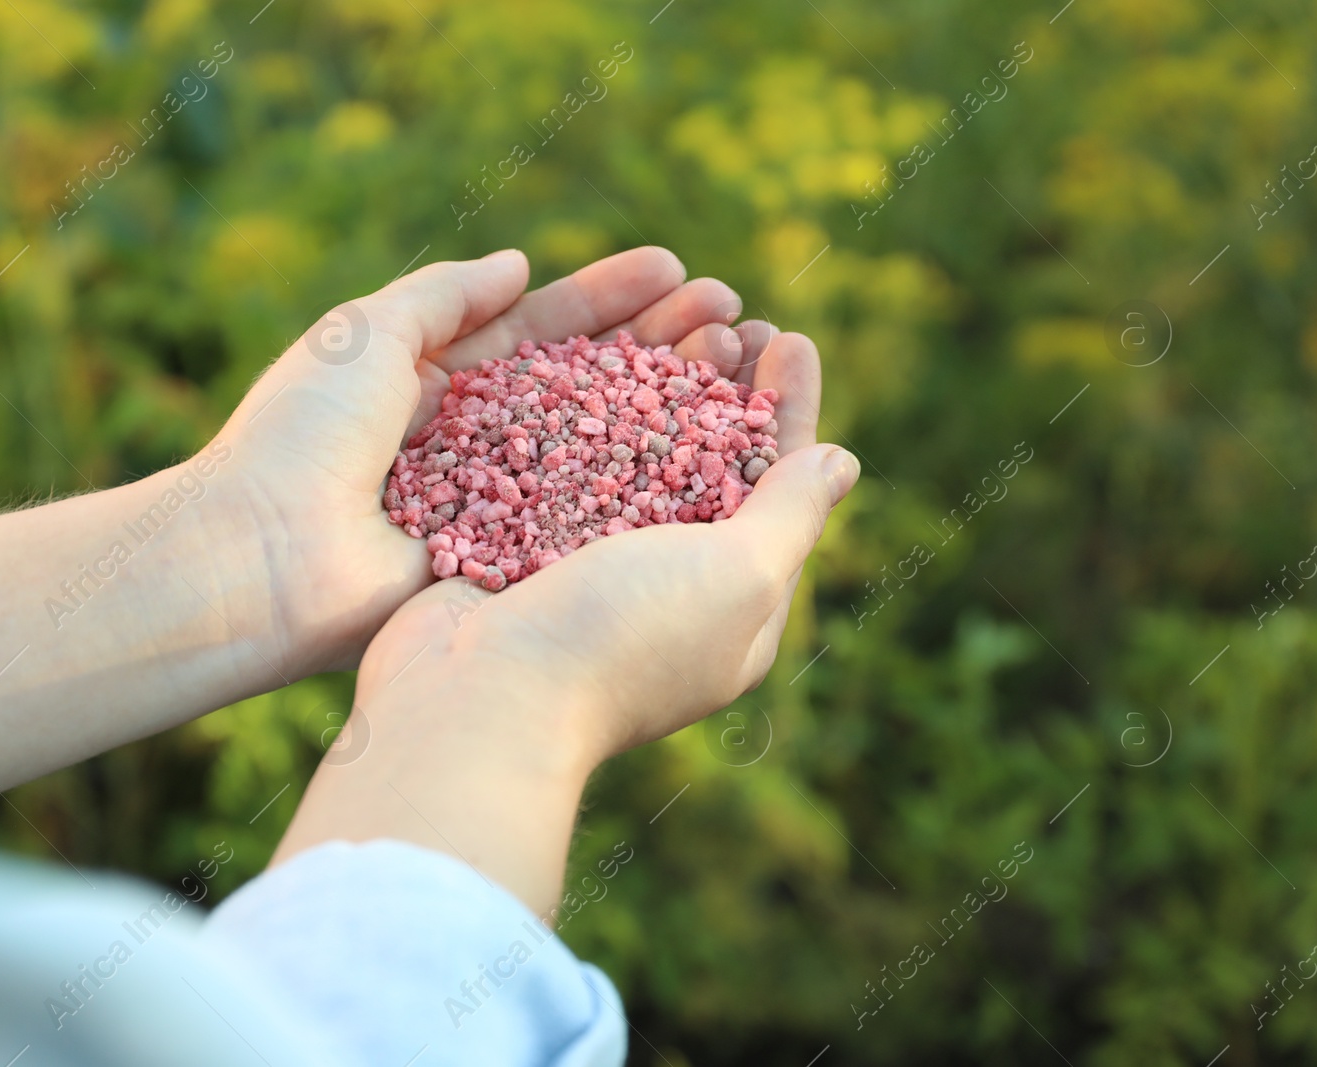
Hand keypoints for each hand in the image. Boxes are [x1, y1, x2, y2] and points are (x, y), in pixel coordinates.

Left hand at [208, 247, 778, 681]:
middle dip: (658, 347)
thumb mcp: (365, 333)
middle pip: (587, 387)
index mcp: (439, 384)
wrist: (262, 556)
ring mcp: (500, 506)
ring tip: (737, 364)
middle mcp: (481, 444)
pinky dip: (646, 488)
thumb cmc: (303, 435)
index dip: (609, 301)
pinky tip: (709, 453)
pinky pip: (588, 521)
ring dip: (668, 407)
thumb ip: (443, 294)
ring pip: (601, 449)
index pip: (542, 332)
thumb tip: (520, 265)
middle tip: (733, 314)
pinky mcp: (510, 564)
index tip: (677, 272)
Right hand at [273, 326, 858, 913]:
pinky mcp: (522, 545)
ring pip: (634, 452)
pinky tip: (585, 351)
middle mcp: (663, 586)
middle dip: (723, 386)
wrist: (475, 697)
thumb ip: (791, 516)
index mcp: (730, 607)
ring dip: (657, 381)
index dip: (790, 412)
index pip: (778, 492)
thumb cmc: (620, 641)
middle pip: (707, 464)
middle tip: (730, 316)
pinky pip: (563, 461)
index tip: (789, 337)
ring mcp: (587, 566)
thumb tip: (840, 461)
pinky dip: (582, 404)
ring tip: (667, 316)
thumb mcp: (737, 577)